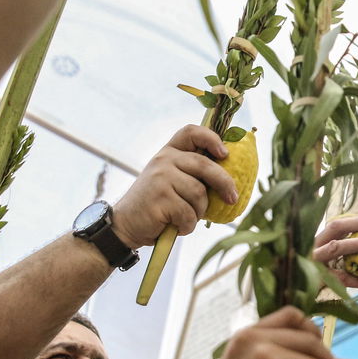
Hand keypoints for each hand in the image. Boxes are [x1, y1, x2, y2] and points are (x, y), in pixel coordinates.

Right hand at [110, 125, 235, 249]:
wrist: (125, 224)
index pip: (191, 132)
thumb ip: (192, 173)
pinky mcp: (160, 198)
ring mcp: (161, 178)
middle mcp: (164, 160)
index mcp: (169, 152)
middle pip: (205, 166)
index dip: (212, 138)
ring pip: (199, 193)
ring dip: (198, 212)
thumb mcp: (170, 181)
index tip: (225, 154)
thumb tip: (230, 179)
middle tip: (232, 198)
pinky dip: (187, 225)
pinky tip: (177, 227)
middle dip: (224, 183)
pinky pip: (188, 213)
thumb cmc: (156, 204)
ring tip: (186, 218)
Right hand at [313, 210, 357, 288]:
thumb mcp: (333, 251)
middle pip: (336, 227)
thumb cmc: (323, 269)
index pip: (339, 222)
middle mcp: (315, 245)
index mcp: (320, 239)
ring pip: (336, 248)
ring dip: (357, 243)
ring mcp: (314, 260)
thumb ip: (352, 234)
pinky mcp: (317, 278)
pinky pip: (341, 278)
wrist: (300, 294)